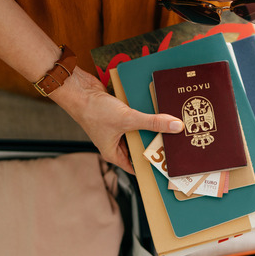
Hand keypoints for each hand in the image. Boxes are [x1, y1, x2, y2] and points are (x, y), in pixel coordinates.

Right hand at [53, 69, 183, 174]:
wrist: (79, 89)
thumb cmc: (93, 111)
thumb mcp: (128, 119)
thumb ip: (152, 123)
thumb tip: (175, 127)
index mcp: (113, 153)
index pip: (137, 166)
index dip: (152, 166)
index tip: (169, 164)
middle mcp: (115, 143)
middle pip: (140, 147)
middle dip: (155, 143)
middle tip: (175, 143)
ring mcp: (117, 128)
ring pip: (139, 131)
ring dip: (151, 127)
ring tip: (170, 127)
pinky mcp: (118, 114)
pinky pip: (136, 117)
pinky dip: (145, 114)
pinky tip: (158, 111)